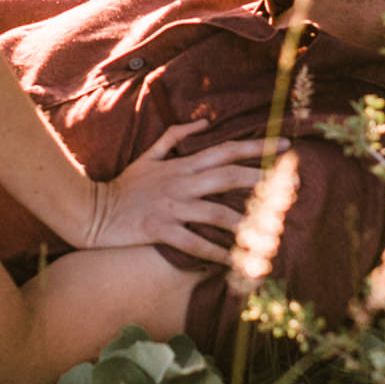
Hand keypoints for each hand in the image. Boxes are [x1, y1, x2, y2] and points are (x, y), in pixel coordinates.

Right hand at [81, 121, 275, 263]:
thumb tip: (204, 122)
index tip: (285, 146)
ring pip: (215, 213)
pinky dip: (215, 252)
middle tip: (292, 186)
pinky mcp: (159, 230)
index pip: (225, 150)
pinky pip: (193, 243)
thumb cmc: (124, 185)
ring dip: (244, 222)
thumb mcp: (148, 155)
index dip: (256, 147)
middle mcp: (181, 183)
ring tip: (270, 232)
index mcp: (181, 165)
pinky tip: (235, 261)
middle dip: (261, 179)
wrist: (92, 210)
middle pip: (227, 177)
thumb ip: (175, 136)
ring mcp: (171, 207)